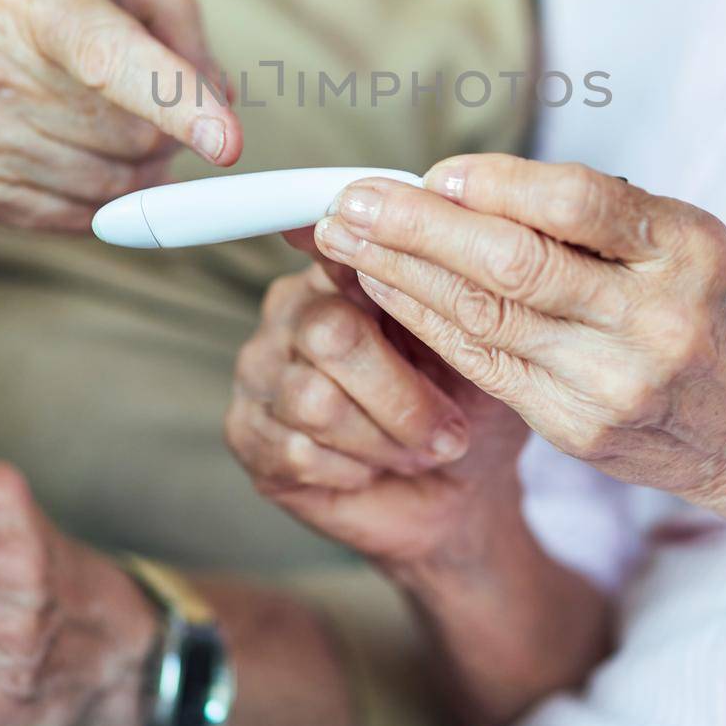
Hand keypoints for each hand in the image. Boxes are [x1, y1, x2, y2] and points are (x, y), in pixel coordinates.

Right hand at [0, 0, 241, 230]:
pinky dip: (104, 194)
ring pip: (111, 185)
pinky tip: (82, 151)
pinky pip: (73, 216)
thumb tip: (221, 91)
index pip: (111, 60)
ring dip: (141, 165)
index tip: (228, 139)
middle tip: (154, 100)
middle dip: (168, 127)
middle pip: (129, 135)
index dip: (177, 102)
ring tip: (115, 122)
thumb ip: (164, 10)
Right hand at [225, 263, 528, 572]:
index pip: (340, 246)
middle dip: (402, 397)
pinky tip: (373, 467)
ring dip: (383, 440)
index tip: (388, 282)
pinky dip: (354, 471)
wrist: (457, 492)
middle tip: (448, 431)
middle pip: (331, 333)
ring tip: (416, 452)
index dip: (363, 260)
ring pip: (315, 401)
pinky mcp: (246, 430)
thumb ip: (451, 293)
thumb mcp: (479, 348)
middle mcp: (293, 308)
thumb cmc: (469, 408)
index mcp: (347, 270)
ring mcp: (261, 367)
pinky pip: (297, 452)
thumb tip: (444, 234)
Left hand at [313, 157, 725, 523]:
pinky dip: (425, 322)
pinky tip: (383, 290)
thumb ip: (594, 212)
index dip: (493, 183)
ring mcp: (613, 381)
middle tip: (351, 200)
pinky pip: (483, 366)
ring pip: (485, 318)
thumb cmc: (714, 309)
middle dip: (417, 228)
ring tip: (344, 238)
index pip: (577, 203)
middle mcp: (652, 318)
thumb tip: (462, 182)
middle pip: (514, 264)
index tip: (431, 171)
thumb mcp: (685, 239)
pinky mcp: (577, 428)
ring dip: (400, 273)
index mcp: (685, 250)